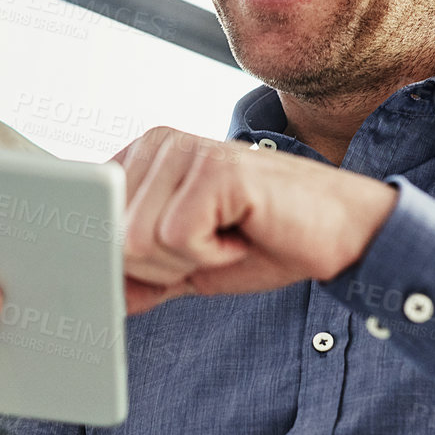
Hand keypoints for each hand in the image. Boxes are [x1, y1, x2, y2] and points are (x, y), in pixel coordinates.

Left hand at [114, 127, 398, 312]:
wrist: (339, 234)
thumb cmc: (265, 242)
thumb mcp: (188, 265)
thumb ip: (140, 273)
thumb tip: (98, 292)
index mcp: (146, 155)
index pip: (95, 221)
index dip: (132, 259)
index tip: (178, 252)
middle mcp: (160, 142)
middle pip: (114, 238)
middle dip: (164, 263)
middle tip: (214, 244)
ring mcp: (187, 149)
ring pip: (138, 240)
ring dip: (188, 259)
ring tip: (228, 236)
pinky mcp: (214, 169)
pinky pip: (176, 238)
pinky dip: (211, 254)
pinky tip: (242, 232)